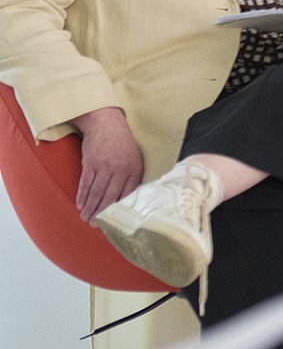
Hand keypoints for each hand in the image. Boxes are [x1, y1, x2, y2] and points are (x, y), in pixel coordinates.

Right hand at [72, 106, 144, 220]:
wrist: (106, 122)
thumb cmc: (122, 143)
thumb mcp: (135, 158)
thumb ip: (132, 176)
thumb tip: (129, 198)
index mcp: (135, 169)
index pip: (128, 195)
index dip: (120, 210)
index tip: (115, 222)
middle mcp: (120, 169)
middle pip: (110, 197)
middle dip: (102, 214)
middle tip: (96, 226)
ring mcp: (104, 166)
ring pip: (96, 193)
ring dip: (90, 208)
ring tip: (86, 219)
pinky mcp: (90, 163)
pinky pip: (86, 184)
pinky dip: (82, 196)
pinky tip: (80, 205)